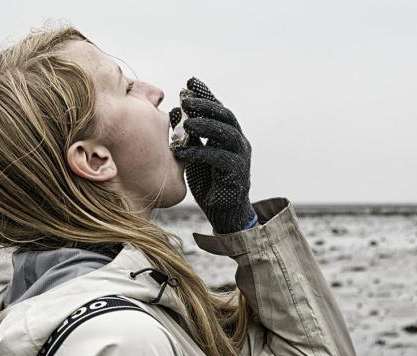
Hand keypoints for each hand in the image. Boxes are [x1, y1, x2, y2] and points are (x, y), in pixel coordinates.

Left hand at [170, 77, 255, 233]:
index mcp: (228, 134)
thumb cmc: (209, 181)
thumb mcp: (195, 154)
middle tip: (186, 100)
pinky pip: (220, 158)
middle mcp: (238, 142)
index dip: (206, 94)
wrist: (223, 211)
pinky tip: (182, 151)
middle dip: (206, 105)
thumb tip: (175, 111)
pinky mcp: (237, 175)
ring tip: (187, 123)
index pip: (218, 109)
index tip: (190, 81)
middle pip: (226, 116)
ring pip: (227, 134)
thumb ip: (190, 135)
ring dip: (207, 125)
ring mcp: (241, 157)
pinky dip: (200, 153)